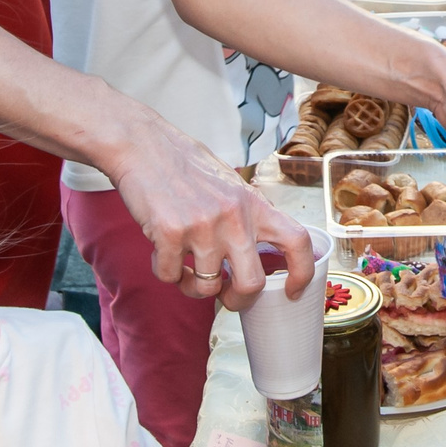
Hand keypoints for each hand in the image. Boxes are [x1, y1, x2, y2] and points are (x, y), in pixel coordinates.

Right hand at [128, 132, 314, 304]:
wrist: (143, 145)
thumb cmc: (186, 166)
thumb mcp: (231, 186)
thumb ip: (247, 216)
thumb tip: (257, 253)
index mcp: (254, 204)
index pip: (297, 241)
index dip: (302, 272)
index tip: (292, 291)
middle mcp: (234, 217)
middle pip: (253, 283)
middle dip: (239, 301)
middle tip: (226, 295)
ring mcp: (202, 227)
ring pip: (207, 288)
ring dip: (193, 286)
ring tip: (184, 268)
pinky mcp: (170, 233)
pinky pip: (170, 276)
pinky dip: (165, 271)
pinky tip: (161, 252)